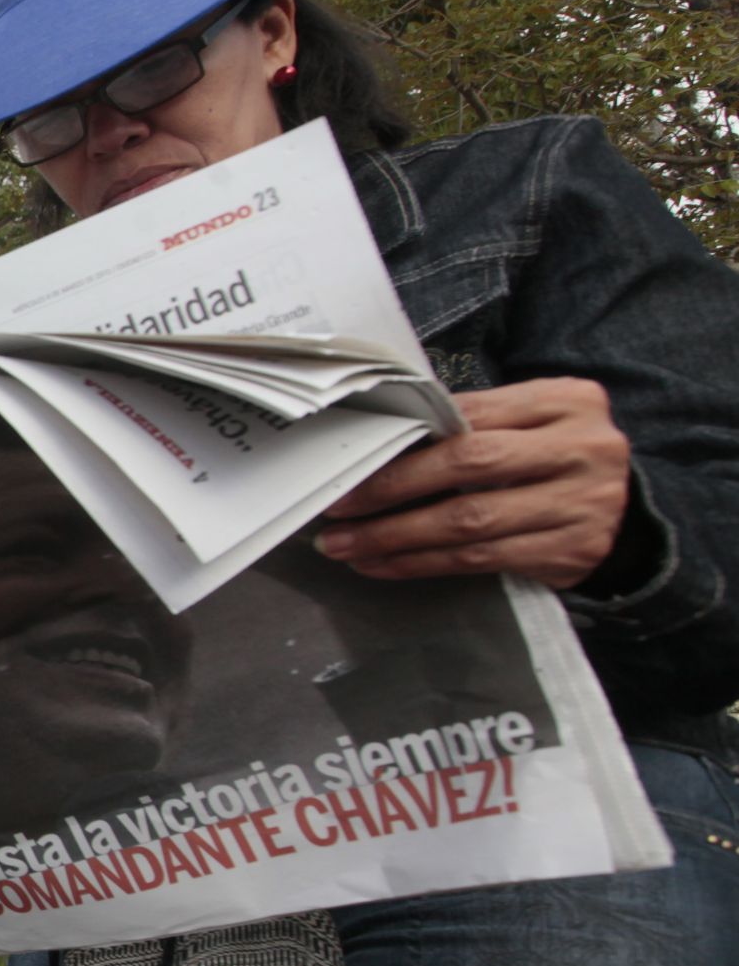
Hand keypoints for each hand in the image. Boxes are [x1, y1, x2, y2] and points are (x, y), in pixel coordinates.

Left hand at [315, 378, 631, 586]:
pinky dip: (422, 564)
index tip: (352, 458)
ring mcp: (581, 503)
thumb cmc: (553, 459)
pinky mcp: (571, 551)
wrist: (628, 515)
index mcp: (566, 401)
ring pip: (469, 522)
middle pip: (468, 465)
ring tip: (345, 545)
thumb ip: (474, 422)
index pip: (470, 414)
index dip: (406, 439)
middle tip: (336, 507)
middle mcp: (581, 449)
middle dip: (391, 488)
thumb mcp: (530, 423)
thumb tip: (381, 437)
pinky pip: (480, 559)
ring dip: (395, 537)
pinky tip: (383, 564)